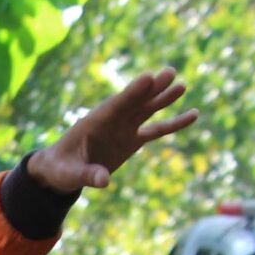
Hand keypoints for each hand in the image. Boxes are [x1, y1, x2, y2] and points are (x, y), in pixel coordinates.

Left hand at [24, 68, 199, 192]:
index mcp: (94, 122)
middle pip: (134, 102)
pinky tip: (193, 115)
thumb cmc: (61, 169)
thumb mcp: (69, 174)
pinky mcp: (132, 139)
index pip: (116, 105)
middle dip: (151, 89)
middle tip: (169, 73)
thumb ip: (87, 175)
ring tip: (181, 85)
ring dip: (163, 98)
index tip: (148, 77)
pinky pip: (157, 130)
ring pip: (147, 110)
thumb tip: (105, 181)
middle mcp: (112, 121)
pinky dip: (174, 123)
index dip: (132, 92)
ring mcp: (123, 128)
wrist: (61, 170)